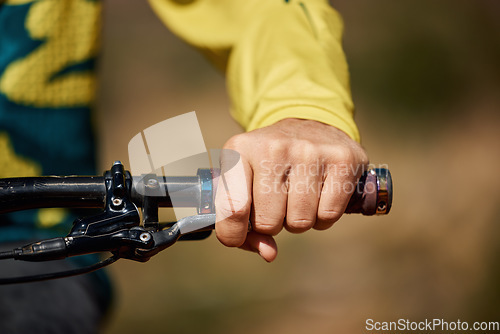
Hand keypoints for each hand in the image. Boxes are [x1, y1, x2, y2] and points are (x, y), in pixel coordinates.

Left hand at [215, 118, 367, 261]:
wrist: (310, 124)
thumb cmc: (270, 164)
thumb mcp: (244, 181)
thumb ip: (245, 224)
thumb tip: (269, 253)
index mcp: (240, 150)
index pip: (233, 207)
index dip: (233, 234)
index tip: (238, 236)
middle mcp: (274, 147)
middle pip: (268, 223)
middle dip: (272, 223)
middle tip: (276, 203)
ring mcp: (309, 151)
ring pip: (300, 222)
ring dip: (298, 221)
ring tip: (297, 198)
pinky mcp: (342, 160)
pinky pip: (328, 215)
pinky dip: (323, 217)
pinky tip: (320, 197)